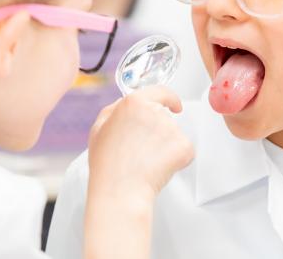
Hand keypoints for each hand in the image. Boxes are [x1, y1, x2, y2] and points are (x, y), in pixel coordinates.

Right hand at [87, 85, 193, 202]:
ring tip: (146, 161)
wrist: (120, 191)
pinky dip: (176, 160)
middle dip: (158, 131)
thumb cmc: (107, 164)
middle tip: (143, 149)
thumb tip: (126, 103)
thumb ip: (114, 109)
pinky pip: (184, 150)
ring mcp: (171, 129)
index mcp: (134, 102)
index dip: (168, 98)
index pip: (160, 91)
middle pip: (165, 117)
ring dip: (165, 146)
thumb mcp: (99, 129)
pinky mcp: (183, 147)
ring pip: (174, 135)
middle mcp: (155, 111)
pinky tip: (158, 167)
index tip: (174, 104)